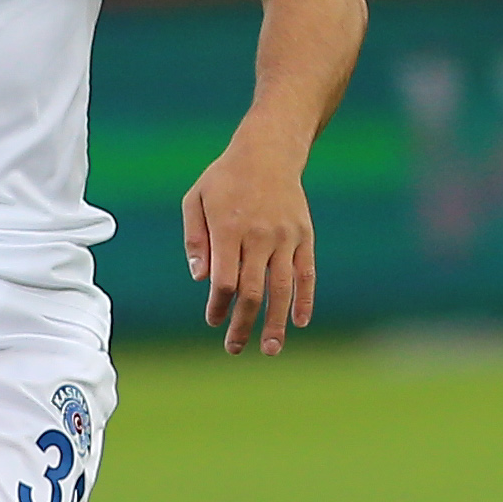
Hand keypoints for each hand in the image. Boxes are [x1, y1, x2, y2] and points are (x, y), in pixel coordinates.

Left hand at [181, 138, 315, 355]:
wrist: (269, 152)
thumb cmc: (225, 179)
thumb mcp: (196, 199)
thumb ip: (195, 240)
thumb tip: (200, 279)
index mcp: (229, 229)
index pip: (224, 281)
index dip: (218, 306)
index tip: (213, 320)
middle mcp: (259, 236)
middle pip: (252, 291)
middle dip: (243, 324)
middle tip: (234, 348)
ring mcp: (285, 237)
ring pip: (282, 289)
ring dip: (276, 323)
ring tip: (270, 349)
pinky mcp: (304, 236)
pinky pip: (306, 273)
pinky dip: (305, 299)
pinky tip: (299, 322)